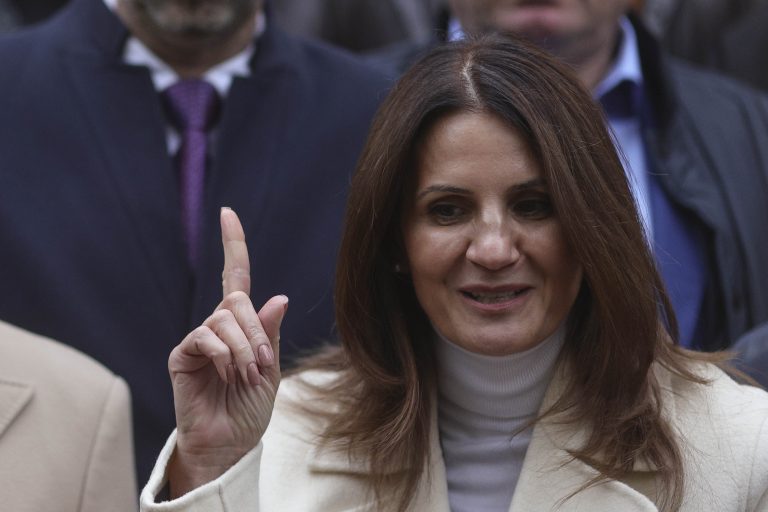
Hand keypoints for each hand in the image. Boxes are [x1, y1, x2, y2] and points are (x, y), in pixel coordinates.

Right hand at [167, 207, 287, 496]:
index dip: (233, 245)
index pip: (235, 277)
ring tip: (245, 377)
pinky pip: (205, 337)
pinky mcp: (182, 355)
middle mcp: (217, 326)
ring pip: (223, 319)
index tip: (228, 213)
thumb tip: (278, 297)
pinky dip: (224, 355)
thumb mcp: (271, 369)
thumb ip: (269, 334)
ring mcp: (198, 339)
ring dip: (243, 349)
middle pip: (236, 301)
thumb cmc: (249, 408)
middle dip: (256, 332)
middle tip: (260, 365)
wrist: (229, 443)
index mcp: (241, 326)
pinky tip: (226, 375)